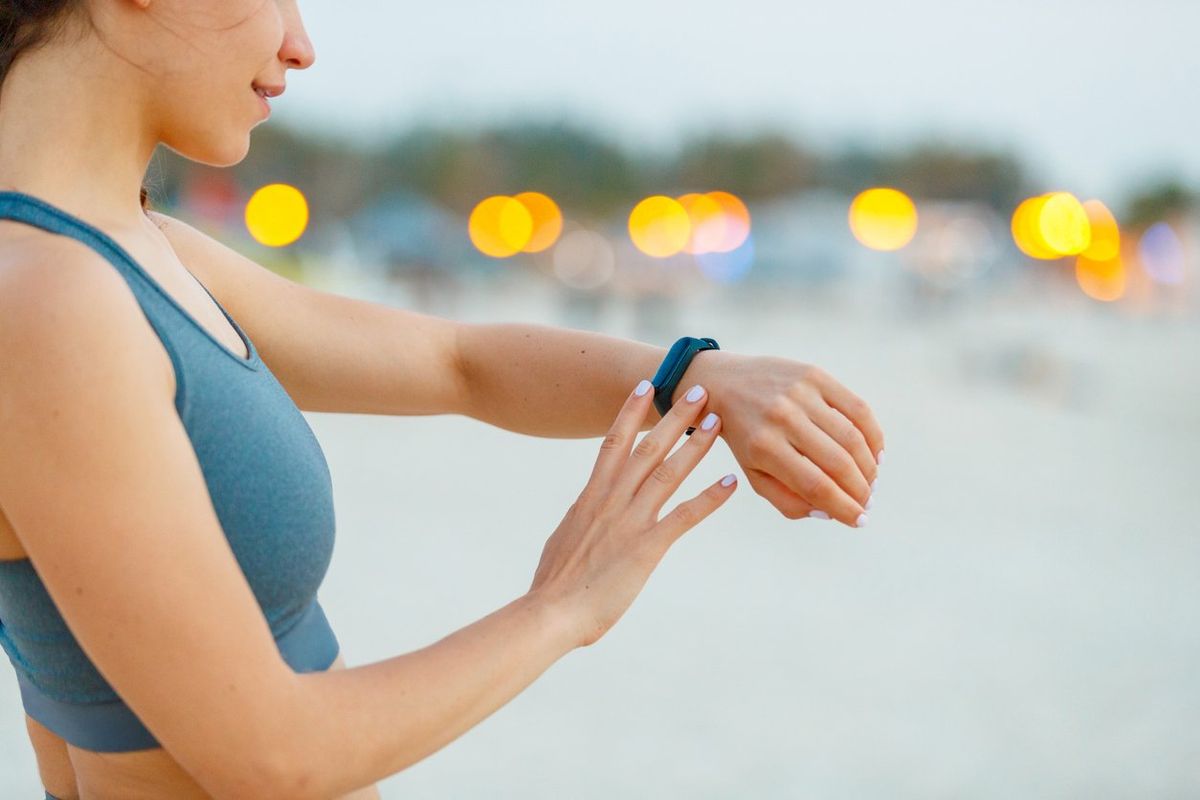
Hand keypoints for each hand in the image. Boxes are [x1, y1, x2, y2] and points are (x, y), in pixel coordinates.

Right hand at [529, 378, 735, 648]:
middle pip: (647, 448)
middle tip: (696, 389)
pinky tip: (730, 483)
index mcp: (590, 497)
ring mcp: (630, 521)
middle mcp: (611, 500)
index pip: (613, 443)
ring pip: (668, 472)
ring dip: (694, 445)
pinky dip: (709, 498)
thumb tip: (581, 516)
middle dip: (673, 416)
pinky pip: (684, 516)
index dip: (630, 413)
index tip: (646, 386)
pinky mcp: (646, 547)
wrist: (549, 612)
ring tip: (717, 422)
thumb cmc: (553, 586)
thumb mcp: (564, 539)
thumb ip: (580, 522)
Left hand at [687, 351, 884, 527]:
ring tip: (870, 481)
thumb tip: (828, 512)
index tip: (859, 520)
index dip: (844, 508)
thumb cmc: (743, 436)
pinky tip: (875, 453)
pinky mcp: (815, 375)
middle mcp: (783, 417)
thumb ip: (786, 500)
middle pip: (839, 463)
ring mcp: (800, 393)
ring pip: (852, 437)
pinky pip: (857, 408)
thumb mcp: (753, 473)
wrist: (725, 384)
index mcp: (764, 446)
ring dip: (869, 466)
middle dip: (860, 490)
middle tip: (866, 502)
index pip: (816, 486)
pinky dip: (873, 434)